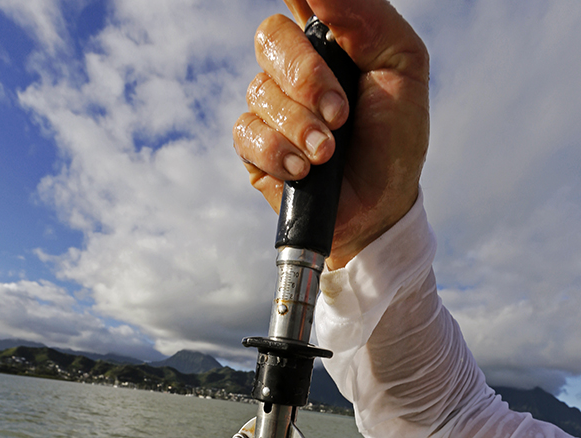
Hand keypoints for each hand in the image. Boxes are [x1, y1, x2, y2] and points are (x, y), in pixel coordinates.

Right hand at [233, 0, 429, 268]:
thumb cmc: (394, 136)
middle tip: (339, 115)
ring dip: (299, 126)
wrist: (381, 206)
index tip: (300, 7)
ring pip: (260, 91)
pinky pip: (247, 133)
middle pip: (270, 37)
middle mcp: (294, 66)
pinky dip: (279, 152)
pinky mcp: (255, 147)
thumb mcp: (402, 64)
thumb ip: (364, 13)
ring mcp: (271, 107)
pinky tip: (304, 170)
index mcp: (329, 35)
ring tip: (327, 153)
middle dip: (307, 79)